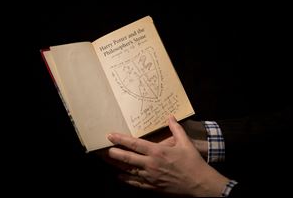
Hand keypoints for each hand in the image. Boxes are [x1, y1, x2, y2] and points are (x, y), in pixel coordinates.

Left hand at [107, 115, 228, 196]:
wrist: (199, 184)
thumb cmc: (192, 162)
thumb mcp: (185, 142)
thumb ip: (176, 128)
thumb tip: (170, 116)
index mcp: (157, 152)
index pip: (135, 144)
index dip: (121, 139)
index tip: (110, 135)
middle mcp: (151, 164)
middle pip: (127, 158)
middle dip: (114, 153)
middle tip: (104, 149)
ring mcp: (150, 177)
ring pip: (128, 171)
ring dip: (117, 165)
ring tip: (107, 161)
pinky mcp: (152, 187)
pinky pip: (135, 183)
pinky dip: (126, 179)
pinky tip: (119, 175)